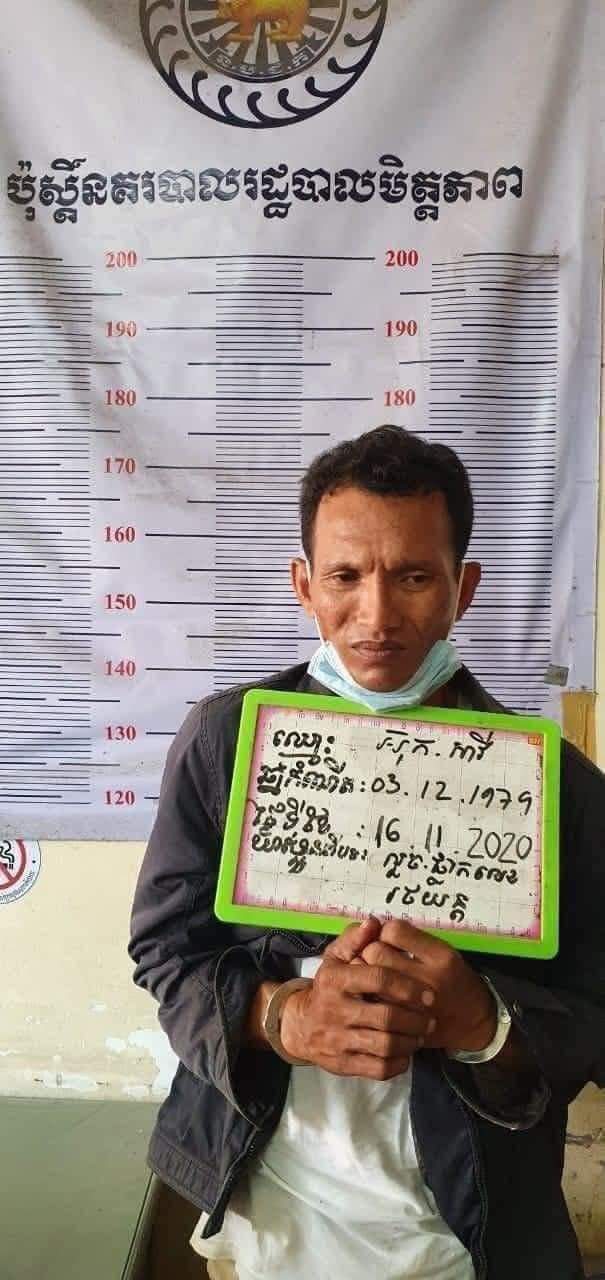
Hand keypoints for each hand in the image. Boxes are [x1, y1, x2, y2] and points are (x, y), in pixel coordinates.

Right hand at [279, 917, 436, 1078]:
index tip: (429, 994)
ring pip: (385, 1045)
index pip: (377, 979)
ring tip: (421, 1034)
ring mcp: (338, 1040)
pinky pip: (378, 1069)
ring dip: (410, 1041)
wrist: (300, 1026)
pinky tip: (406, 1054)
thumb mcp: (334, 958)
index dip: (408, 986)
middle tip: (430, 1018)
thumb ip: (354, 940)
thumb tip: (374, 923)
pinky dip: (399, 1063)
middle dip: (415, 1018)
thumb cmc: (327, 987)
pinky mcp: (343, 1065)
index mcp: (335, 980)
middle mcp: (335, 1010)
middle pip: (386, 1017)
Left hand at [359, 920, 496, 1053]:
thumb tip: (371, 928)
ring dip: (365, 976)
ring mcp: (418, 1004)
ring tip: (373, 976)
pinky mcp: (408, 1023)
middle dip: (369, 952)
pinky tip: (376, 995)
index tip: (386, 939)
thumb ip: (411, 940)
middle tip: (374, 958)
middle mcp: (431, 979)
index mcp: (441, 956)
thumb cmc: (452, 979)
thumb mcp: (441, 953)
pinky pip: (376, 1005)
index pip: (394, 931)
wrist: (474, 1021)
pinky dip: (370, 998)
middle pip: (376, 953)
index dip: (384, 932)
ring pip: (371, 980)